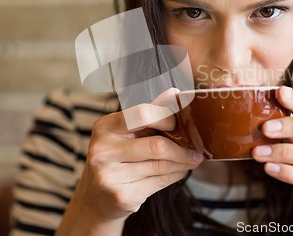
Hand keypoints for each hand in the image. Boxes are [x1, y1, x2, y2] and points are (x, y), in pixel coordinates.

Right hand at [57, 88, 203, 234]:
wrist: (96, 199)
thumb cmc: (117, 158)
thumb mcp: (126, 133)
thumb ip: (150, 113)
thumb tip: (175, 93)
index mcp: (104, 127)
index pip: (143, 114)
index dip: (167, 118)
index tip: (179, 124)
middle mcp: (102, 150)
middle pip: (156, 145)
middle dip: (182, 148)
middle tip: (196, 149)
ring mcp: (109, 176)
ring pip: (161, 165)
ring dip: (183, 162)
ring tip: (192, 159)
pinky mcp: (121, 196)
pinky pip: (160, 182)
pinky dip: (176, 175)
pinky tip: (179, 171)